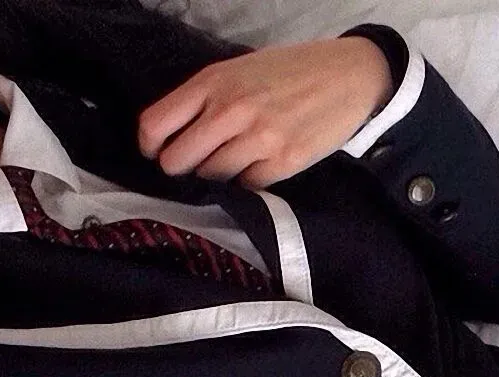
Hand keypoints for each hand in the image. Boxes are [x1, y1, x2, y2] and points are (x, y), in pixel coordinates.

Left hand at [138, 37, 393, 189]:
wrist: (347, 76)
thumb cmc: (290, 72)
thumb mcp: (240, 69)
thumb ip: (207, 97)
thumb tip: (177, 134)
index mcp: (213, 82)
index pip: (155, 124)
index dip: (151, 147)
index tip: (158, 153)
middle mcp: (231, 109)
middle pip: (178, 160)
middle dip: (183, 168)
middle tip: (199, 164)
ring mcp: (259, 137)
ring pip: (213, 176)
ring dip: (218, 175)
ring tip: (236, 160)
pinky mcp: (285, 161)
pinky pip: (248, 185)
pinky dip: (248, 181)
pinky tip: (260, 165)